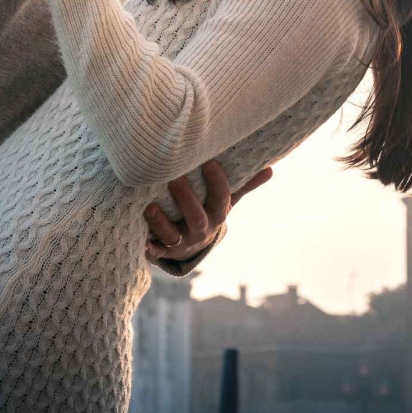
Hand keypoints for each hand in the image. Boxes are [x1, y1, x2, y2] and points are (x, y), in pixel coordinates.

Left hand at [144, 161, 272, 261]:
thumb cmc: (206, 212)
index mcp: (216, 215)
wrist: (189, 245)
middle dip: (186, 199)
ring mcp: (179, 242)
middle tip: (173, 177)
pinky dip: (147, 248)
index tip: (209, 162)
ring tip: (149, 206)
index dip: (217, 182)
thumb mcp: (225, 201)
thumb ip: (243, 185)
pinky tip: (141, 242)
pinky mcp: (160, 249)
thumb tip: (270, 169)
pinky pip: (154, 251)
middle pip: (197, 218)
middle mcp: (200, 231)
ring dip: (160, 222)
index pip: (221, 199)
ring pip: (171, 236)